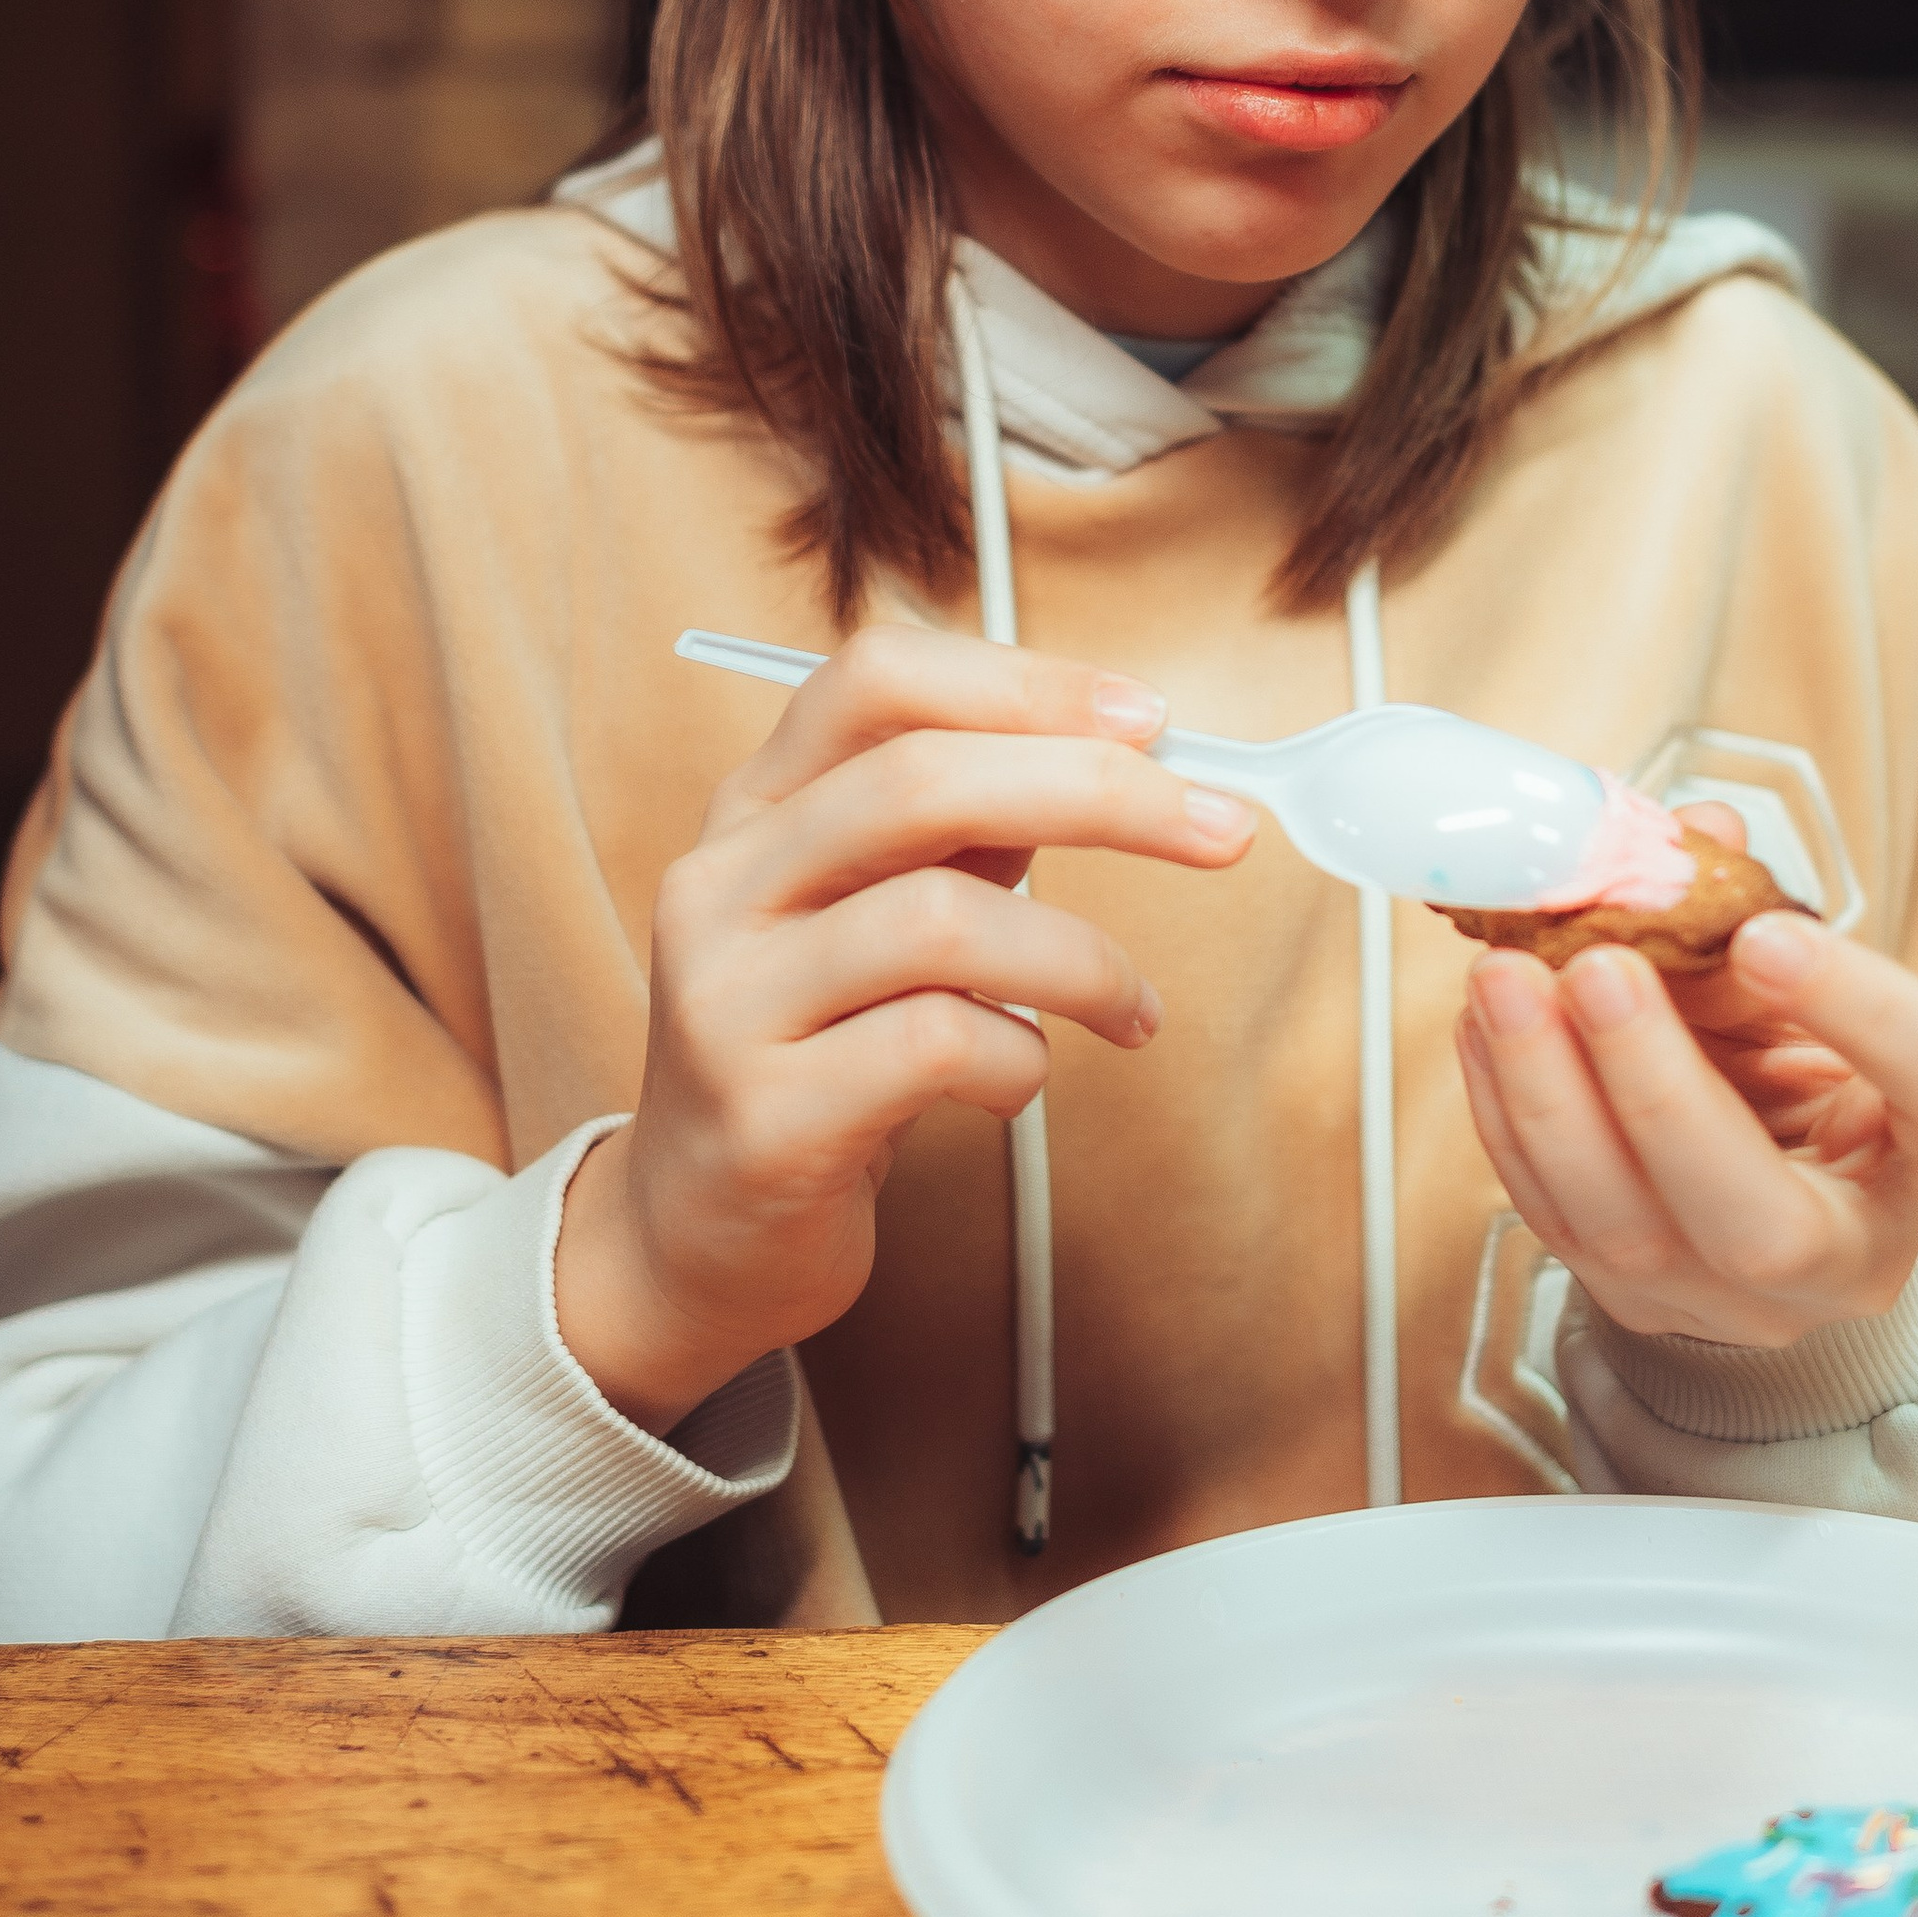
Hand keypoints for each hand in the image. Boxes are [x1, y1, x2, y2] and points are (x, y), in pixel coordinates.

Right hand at [555, 626, 1253, 1430]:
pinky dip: (1021, 1061)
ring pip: (940, 921)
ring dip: (1082, 958)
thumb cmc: (818, 1053)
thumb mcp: (871, 911)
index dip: (1025, 681)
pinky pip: (936, 1050)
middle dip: (1102, 794)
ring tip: (1134, 1010)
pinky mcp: (765, 1119)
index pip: (876, 680)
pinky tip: (1020, 1080)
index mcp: (754, 809)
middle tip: (1222, 834)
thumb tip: (1126, 756)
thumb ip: (965, 830)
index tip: (1151, 720)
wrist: (695, 1236)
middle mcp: (721, 886)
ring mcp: (729, 1001)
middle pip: (921, 782)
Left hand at [1455, 816, 1917, 1350]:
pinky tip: (1484, 1025)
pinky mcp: (1627, 1297)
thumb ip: (1761, 919)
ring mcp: (1726, 1299)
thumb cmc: (1809, 1072)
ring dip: (1547, 1091)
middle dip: (1658, 1087)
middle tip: (1595, 964)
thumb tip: (1693, 836)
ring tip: (1505, 977)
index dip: (1870, 1015)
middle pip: (1759, 1220)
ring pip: (1626, 1228)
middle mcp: (1841, 1257)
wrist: (1770, 1186)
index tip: (1770, 933)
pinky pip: (1551, 1215)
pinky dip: (1505, 1110)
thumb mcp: (1815, 997)